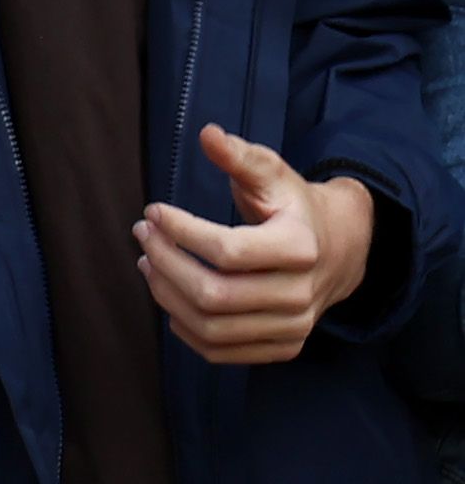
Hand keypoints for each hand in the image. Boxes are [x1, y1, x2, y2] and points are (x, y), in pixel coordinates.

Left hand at [141, 124, 380, 363]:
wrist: (340, 249)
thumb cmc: (294, 207)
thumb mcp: (274, 175)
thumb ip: (241, 156)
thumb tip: (207, 133)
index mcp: (302, 247)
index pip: (227, 251)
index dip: (181, 232)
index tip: (153, 211)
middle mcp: (302, 294)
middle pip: (213, 294)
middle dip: (165, 263)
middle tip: (143, 235)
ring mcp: (294, 326)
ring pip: (210, 327)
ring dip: (166, 295)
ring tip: (149, 261)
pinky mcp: (283, 346)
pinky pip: (219, 350)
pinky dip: (184, 327)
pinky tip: (170, 294)